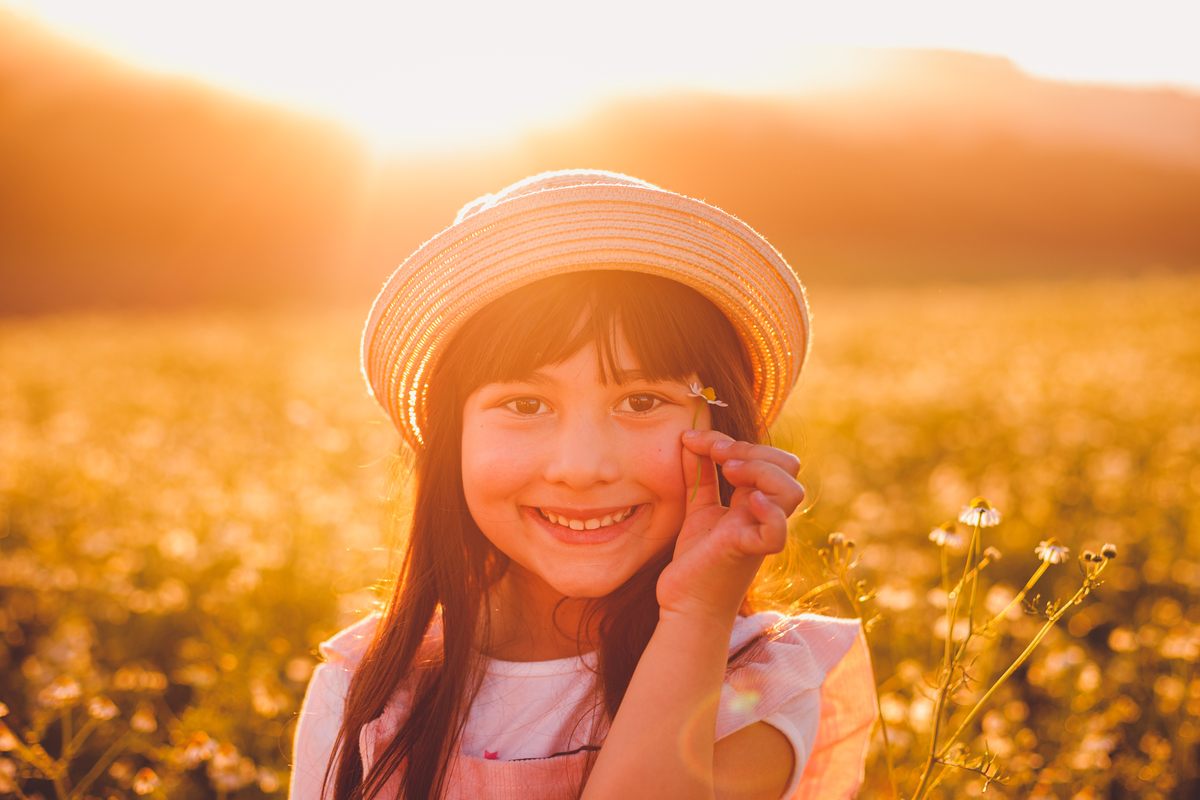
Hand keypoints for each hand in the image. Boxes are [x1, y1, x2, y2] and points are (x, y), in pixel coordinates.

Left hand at [656, 430, 803, 622]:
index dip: (735, 441)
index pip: (768, 458)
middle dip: (752, 450)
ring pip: (791, 491)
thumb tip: (687, 437)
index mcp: (755, 502)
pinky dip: (770, 513)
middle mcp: (764, 515)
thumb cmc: (696, 560)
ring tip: (727, 468)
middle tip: (717, 453)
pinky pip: (776, 533)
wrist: (684, 604)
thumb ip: (697, 474)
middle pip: (788, 467)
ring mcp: (760, 532)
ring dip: (760, 470)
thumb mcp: (696, 508)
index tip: (695, 439)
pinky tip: (751, 501)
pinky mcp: (747, 552)